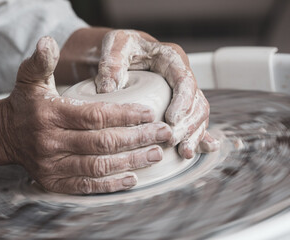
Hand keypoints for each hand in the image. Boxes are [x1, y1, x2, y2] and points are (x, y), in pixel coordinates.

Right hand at [0, 36, 171, 193]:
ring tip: (155, 154)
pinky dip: (111, 185)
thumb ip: (42, 61)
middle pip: (102, 143)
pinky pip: (86, 186)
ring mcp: (52, 166)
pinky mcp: (54, 182)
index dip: (125, 115)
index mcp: (49, 114)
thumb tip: (48, 41)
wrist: (5, 134)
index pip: (94, 116)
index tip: (150, 113)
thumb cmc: (26, 104)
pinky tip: (133, 179)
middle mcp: (50, 142)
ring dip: (130, 162)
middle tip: (163, 134)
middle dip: (137, 139)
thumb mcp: (29, 79)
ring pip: (98, 167)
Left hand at [95, 30, 219, 158]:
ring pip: (198, 115)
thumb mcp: (115, 46)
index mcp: (170, 58)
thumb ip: (112, 63)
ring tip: (184, 153)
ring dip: (194, 134)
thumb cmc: (122, 47)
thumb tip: (108, 88)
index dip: (183, 102)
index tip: (172, 120)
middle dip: (188, 124)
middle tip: (171, 141)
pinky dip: (197, 136)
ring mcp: (181, 93)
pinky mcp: (178, 105)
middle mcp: (181, 76)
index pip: (184, 80)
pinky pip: (193, 122)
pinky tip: (200, 149)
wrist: (124, 52)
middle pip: (196, 102)